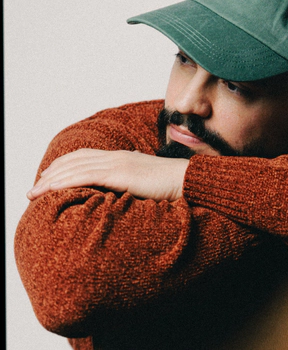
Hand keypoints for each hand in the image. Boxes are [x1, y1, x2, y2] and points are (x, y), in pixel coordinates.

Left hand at [27, 149, 189, 201]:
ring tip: (35, 192)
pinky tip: (52, 188)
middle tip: (35, 188)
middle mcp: (117, 157)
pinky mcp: (120, 173)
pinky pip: (85, 176)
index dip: (65, 166)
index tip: (49, 177)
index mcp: (123, 158)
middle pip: (75, 161)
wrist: (190, 181)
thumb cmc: (175, 186)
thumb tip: (130, 190)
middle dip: (51, 174)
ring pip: (75, 168)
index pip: (85, 158)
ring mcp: (118, 163)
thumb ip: (136, 183)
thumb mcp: (150, 184)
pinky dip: (65, 181)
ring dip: (51, 180)